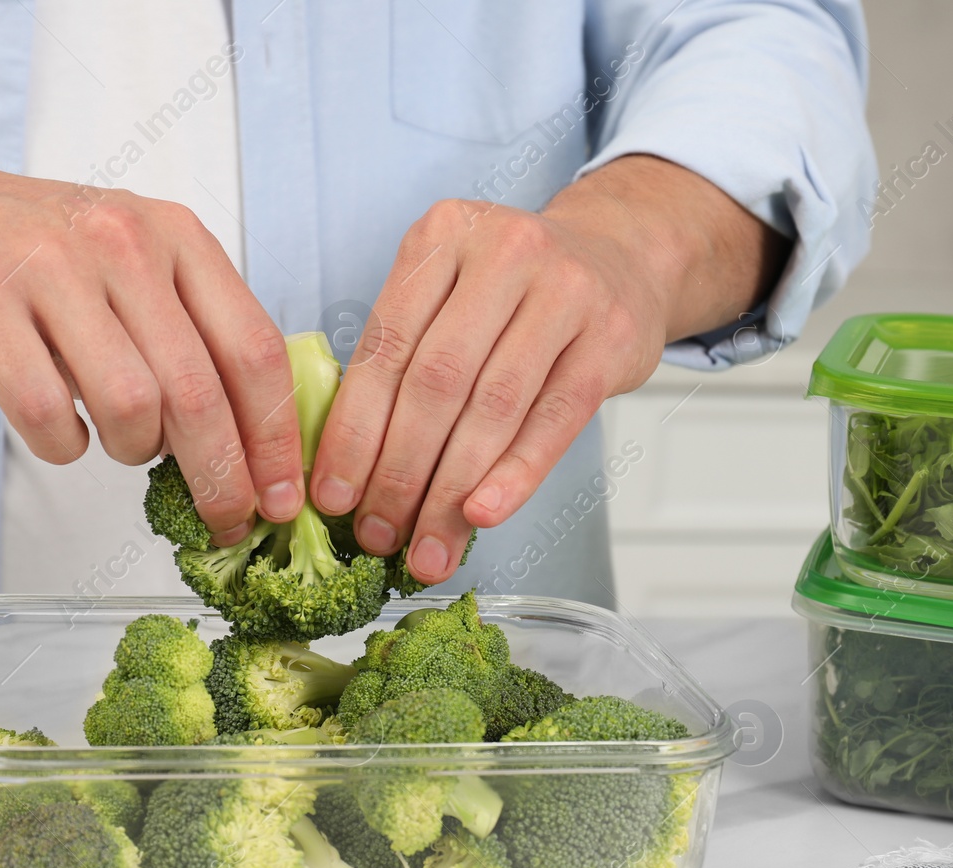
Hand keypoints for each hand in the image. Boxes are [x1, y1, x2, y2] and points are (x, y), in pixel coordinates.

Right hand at [0, 93, 300, 544]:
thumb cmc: (31, 252)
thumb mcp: (133, 264)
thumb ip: (193, 329)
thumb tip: (254, 445)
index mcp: (176, 235)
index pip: (256, 351)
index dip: (275, 437)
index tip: (283, 496)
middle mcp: (123, 240)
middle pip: (200, 391)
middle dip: (222, 476)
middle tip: (226, 519)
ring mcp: (49, 264)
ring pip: (131, 405)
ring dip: (134, 452)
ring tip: (121, 444)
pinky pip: (46, 411)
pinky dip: (63, 445)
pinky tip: (65, 431)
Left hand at [310, 154, 790, 583]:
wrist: (619, 257)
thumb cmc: (517, 294)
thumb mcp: (453, 294)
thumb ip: (406, 360)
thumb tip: (353, 476)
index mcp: (443, 235)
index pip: (387, 347)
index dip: (354, 431)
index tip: (333, 498)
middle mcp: (504, 251)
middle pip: (437, 381)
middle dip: (400, 471)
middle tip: (379, 535)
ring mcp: (566, 290)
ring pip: (493, 407)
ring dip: (451, 489)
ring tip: (428, 546)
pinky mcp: (611, 337)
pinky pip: (555, 420)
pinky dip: (514, 475)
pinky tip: (482, 515)